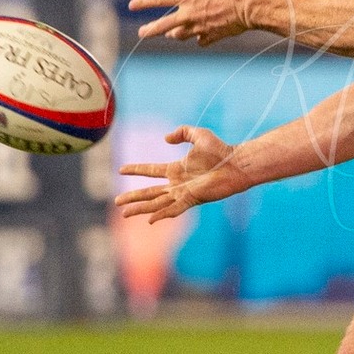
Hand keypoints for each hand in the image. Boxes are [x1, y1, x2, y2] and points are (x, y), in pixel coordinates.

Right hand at [115, 125, 246, 222]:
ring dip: (141, 208)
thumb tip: (165, 138)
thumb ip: (182, 132)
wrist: (236, 164)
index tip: (121, 169)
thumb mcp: (198, 134)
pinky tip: (150, 221)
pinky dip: (161, 214)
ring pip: (157, 203)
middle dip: (133, 197)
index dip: (136, 170)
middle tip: (117, 201)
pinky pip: (174, 209)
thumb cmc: (220, 150)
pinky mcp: (192, 199)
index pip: (151, 171)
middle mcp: (177, 183)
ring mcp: (183, 193)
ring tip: (124, 213)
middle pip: (149, 192)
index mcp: (176, 169)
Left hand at [130, 0, 255, 45]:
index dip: (144, 2)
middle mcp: (189, 15)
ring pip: (180, 35)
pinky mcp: (211, 37)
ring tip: (171, 33)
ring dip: (174, 33)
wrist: (250, 6)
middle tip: (142, 33)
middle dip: (150, 30)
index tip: (131, 5)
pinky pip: (200, 39)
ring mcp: (199, 28)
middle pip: (163, 26)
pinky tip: (201, 34)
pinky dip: (199, 37)